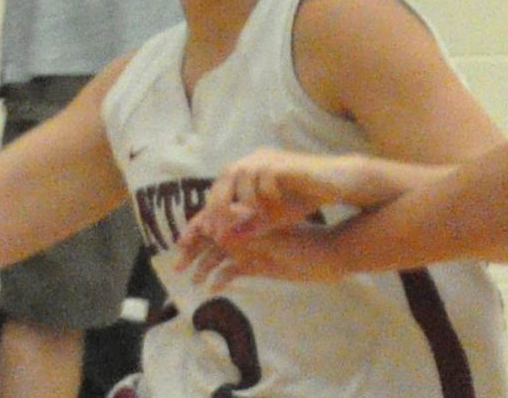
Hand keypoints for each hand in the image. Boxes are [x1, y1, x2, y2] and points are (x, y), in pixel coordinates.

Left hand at [177, 149, 341, 261]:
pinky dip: (266, 193)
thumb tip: (225, 241)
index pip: (216, 194)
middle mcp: (250, 162)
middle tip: (221, 234)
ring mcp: (265, 158)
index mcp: (243, 174)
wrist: (336, 181)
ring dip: (244, 201)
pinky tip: (276, 205)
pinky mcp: (281, 160)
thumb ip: (249, 225)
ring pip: (240, 176)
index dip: (206, 216)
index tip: (198, 239)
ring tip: (253, 220)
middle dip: (218, 210)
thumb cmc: (301, 197)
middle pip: (222, 182)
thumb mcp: (271, 217)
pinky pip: (265, 175)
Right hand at [188, 222, 347, 291]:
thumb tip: (212, 225)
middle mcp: (242, 232)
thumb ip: (243, 230)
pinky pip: (233, 271)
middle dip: (192, 252)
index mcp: (244, 218)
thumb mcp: (272, 234)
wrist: (331, 256)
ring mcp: (249, 249)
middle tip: (176, 269)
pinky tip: (212, 289)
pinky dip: (221, 278)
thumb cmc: (304, 240)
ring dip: (204, 267)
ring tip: (192, 282)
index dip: (193, 230)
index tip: (179, 244)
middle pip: (209, 239)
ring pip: (219, 256)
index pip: (211, 219)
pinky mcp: (257, 265)